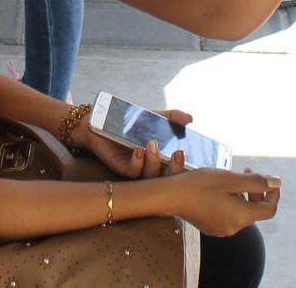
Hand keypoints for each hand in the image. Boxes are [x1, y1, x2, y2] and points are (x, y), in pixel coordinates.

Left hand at [80, 109, 194, 179]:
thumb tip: (190, 118)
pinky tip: (138, 150)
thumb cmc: (132, 123)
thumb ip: (173, 117)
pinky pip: (132, 172)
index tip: (191, 154)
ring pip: (151, 176)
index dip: (185, 165)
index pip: (178, 167)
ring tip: (153, 144)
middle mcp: (152, 167)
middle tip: (179, 153)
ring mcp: (138, 170)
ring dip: (154, 161)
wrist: (104, 122)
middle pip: (168, 178)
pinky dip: (137, 162)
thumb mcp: (154, 117)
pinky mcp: (122, 169)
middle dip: (175, 168)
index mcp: (163, 158)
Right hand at [168, 168, 280, 235]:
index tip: (268, 178)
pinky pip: (229, 215)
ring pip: (242, 212)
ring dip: (243, 195)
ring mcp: (222, 230)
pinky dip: (231, 202)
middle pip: (256, 211)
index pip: (270, 209)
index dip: (273, 193)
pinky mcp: (212, 227)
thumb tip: (277, 183)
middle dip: (256, 191)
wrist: (171, 196)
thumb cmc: (201, 185)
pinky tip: (219, 190)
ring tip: (230, 178)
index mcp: (242, 216)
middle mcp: (234, 228)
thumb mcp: (231, 179)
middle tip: (246, 171)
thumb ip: (256, 182)